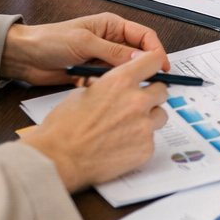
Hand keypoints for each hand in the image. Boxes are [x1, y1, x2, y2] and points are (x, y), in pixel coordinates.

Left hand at [0, 12, 167, 84]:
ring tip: (113, 86)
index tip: (162, 67)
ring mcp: (101, 59)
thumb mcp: (85, 43)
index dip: (156, 50)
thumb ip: (114, 51)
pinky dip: (105, 87)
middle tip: (147, 83)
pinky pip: (109, 83)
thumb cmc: (50, 40)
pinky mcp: (92, 74)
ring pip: (123, 72)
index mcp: (112, 26)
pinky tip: (95, 89)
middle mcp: (110, 41)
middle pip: (137, 55)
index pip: (144, 36)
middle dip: (141, 69)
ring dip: (119, 80)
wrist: (23, 57)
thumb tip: (140, 59)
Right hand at [20, 50, 169, 191]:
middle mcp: (137, 101)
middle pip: (162, 90)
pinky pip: (151, 140)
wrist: (57, 158)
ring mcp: (144, 126)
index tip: (152, 70)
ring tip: (126, 128)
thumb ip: (106, 86)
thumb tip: (114, 85)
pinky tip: (121, 146)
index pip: (153, 61)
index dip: (152, 65)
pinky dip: (140, 142)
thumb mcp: (81, 94)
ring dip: (148, 119)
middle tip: (136, 104)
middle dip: (150, 96)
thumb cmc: (63, 127)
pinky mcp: (146, 148)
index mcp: (121, 81)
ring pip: (160, 115)